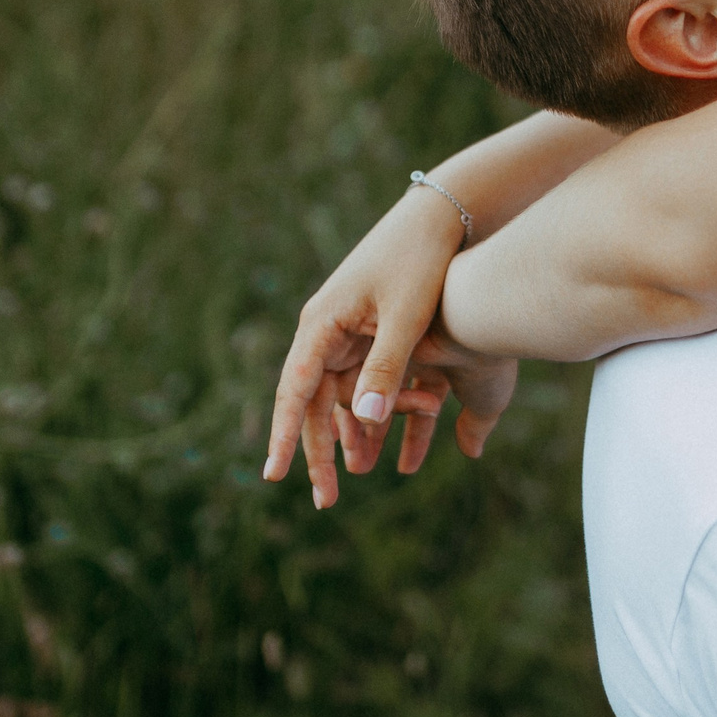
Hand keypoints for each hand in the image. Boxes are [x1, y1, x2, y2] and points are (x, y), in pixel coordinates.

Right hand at [263, 188, 509, 506]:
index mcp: (322, 325)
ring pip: (337, 395)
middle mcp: (324, 329)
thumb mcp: (406, 318)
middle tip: (326, 500)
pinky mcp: (368, 329)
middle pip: (312, 401)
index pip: (294, 391)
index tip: (274, 476)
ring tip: (354, 479)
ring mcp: (345, 329)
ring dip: (347, 434)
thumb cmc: (422, 261)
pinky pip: (361, 379)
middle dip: (317, 450)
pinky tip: (379, 439)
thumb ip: (388, 367)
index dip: (285, 436)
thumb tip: (365, 418)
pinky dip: (371, 409)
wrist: (441, 216)